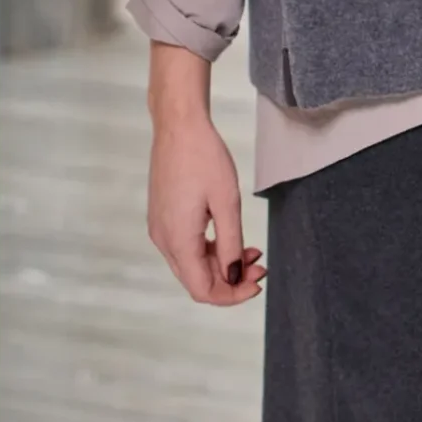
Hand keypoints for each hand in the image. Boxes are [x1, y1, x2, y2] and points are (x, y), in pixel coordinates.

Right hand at [145, 44, 263, 304]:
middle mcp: (163, 239)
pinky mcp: (163, 216)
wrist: (179, 125)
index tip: (257, 284)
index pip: (202, 289)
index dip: (231, 295)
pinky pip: (186, 247)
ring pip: (192, 264)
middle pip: (196, 281)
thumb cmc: (203, 157)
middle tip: (261, 268)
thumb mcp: (226, 203)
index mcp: (177, 239)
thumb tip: (234, 276)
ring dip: (222, 265)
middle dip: (230, 281)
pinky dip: (210, 250)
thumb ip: (230, 245)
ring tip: (253, 252)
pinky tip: (233, 240)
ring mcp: (160, 228)